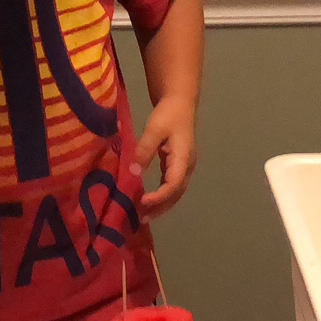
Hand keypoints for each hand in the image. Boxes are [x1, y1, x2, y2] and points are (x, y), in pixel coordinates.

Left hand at [134, 96, 198, 221]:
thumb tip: (133, 171)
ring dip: (161, 205)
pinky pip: (171, 186)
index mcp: (184, 158)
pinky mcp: (177, 165)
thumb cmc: (169, 113)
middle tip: (141, 219)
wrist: (180, 102)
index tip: (143, 202)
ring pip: (175, 192)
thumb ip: (145, 150)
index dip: (159, 196)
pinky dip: (161, 196)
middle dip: (160, 207)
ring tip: (143, 216)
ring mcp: (183, 167)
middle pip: (176, 194)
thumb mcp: (154, 129)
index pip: (173, 184)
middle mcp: (187, 166)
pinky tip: (147, 201)